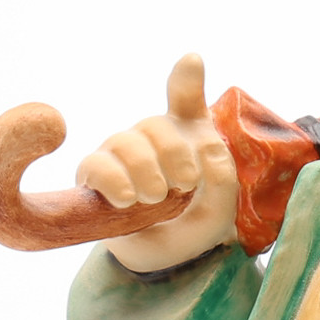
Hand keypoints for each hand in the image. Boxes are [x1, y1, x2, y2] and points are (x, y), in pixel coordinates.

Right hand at [77, 53, 240, 271]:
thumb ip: (223, 180)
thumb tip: (208, 151)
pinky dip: (113, 180)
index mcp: (187, 134)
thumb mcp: (221, 208)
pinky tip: (127, 199)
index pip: (185, 99)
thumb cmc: (194, 223)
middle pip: (155, 125)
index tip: (192, 62)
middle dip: (173, 153)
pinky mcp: (96, 175)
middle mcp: (152, 138)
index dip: (187, 78)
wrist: (165, 257)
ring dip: (145, 170)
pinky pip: (97, 165)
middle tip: (186, 184)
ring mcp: (121, 153)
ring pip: (126, 142)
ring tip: (156, 197)